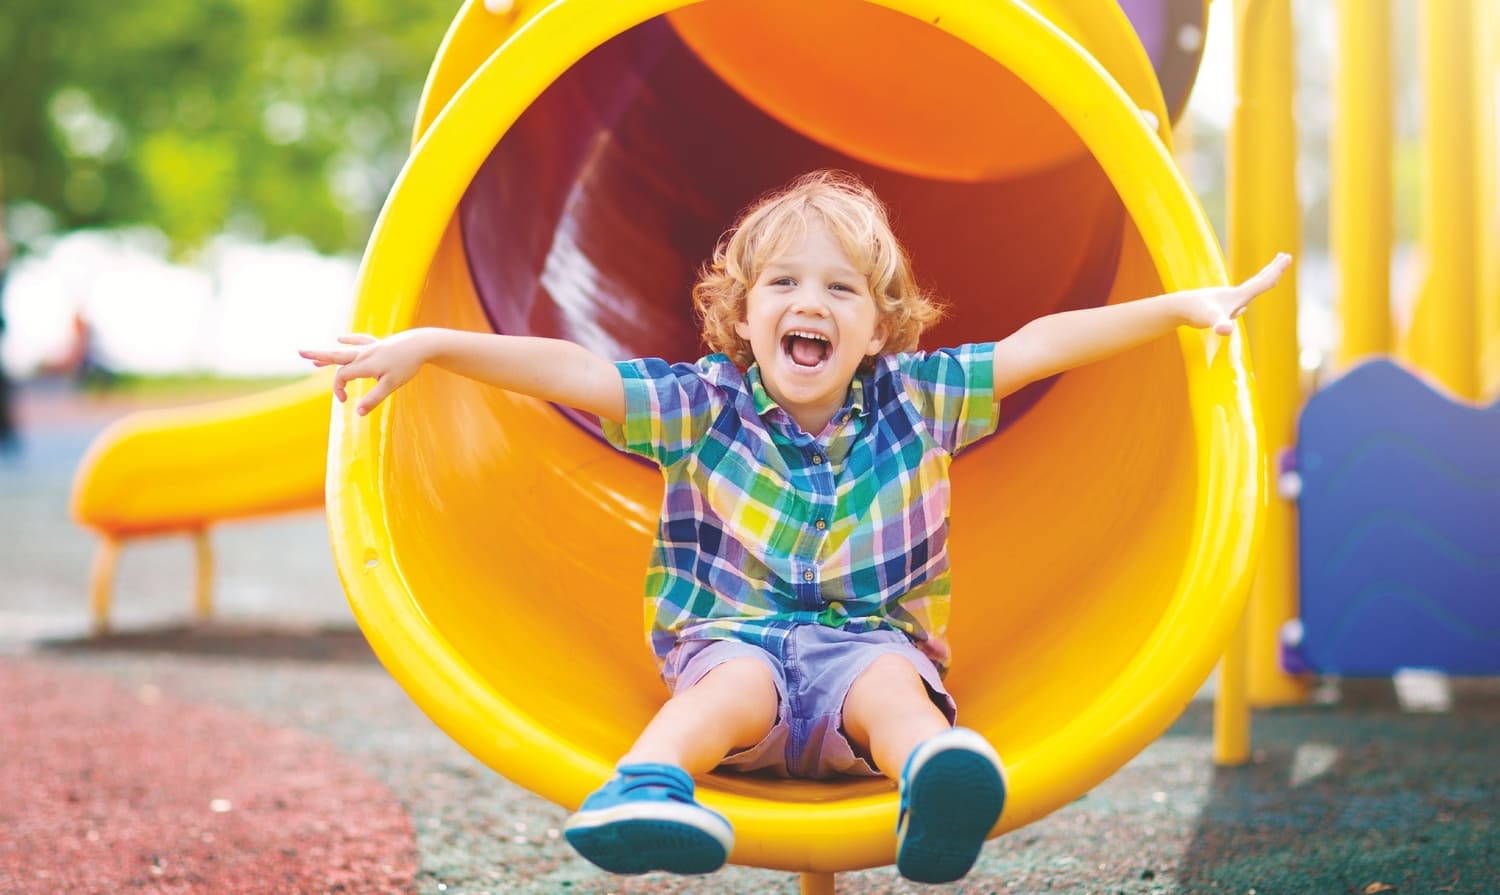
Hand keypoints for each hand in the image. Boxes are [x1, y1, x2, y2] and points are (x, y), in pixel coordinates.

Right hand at [299, 331, 426, 414]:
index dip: (338, 389)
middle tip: (300, 352)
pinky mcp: (378, 343)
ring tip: (312, 359)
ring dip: (329, 354)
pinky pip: (360, 340)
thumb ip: (373, 399)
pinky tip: (340, 338)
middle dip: (318, 356)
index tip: (344, 401)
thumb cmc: (407, 365)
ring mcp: (370, 347)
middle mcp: (363, 354)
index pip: (342, 376)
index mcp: (364, 364)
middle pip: (336, 356)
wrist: (421, 344)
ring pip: (345, 350)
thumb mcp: (391, 385)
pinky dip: (350, 339)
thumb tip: (357, 413)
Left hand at [1181, 253, 1292, 335]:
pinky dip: (1244, 300)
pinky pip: (1236, 303)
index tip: (1288, 256)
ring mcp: (1225, 300)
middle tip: (1284, 256)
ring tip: (1270, 277)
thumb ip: (1221, 324)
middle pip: (1258, 280)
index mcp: (1238, 295)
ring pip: (1248, 291)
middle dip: (1273, 269)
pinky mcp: (1217, 307)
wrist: (1176, 308)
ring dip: (1260, 282)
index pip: (1263, 282)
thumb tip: (1225, 329)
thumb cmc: (1195, 312)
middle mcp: (1233, 295)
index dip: (1277, 271)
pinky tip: (1242, 308)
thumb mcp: (1211, 320)